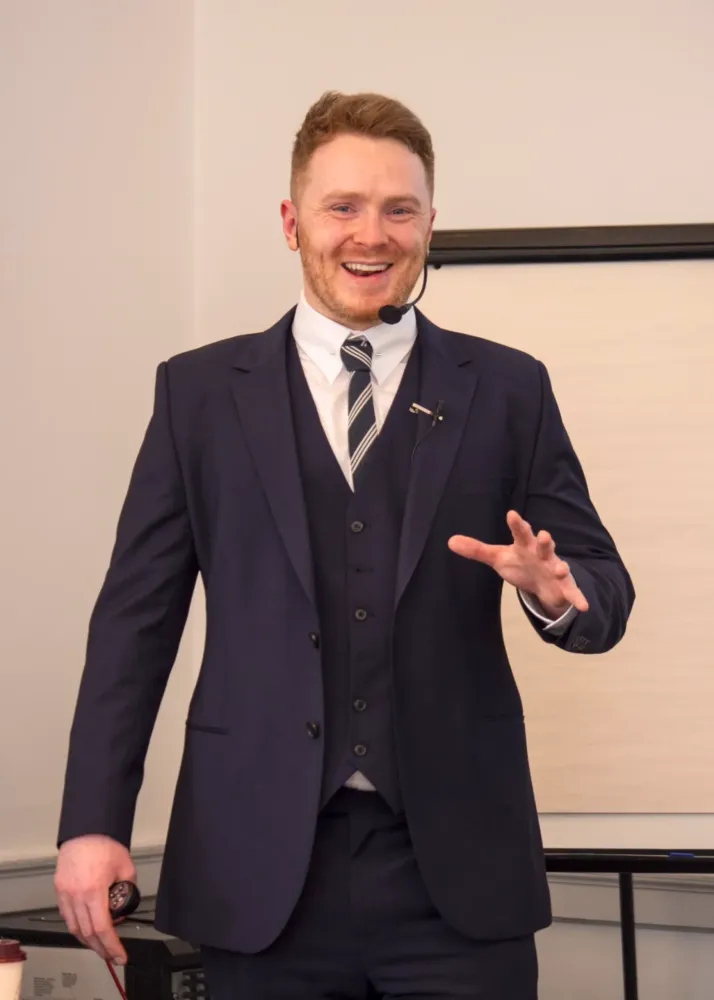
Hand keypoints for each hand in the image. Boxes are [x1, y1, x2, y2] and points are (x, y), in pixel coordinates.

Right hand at [54, 835, 135, 963]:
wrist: (85, 830)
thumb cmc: (103, 843)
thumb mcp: (125, 866)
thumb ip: (129, 886)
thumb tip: (127, 900)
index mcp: (94, 890)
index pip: (102, 928)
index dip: (111, 945)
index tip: (119, 955)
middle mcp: (76, 895)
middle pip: (87, 933)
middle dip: (100, 948)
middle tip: (110, 955)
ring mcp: (65, 894)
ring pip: (74, 927)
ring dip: (87, 940)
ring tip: (99, 944)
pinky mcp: (59, 890)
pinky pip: (66, 916)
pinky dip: (76, 926)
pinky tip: (86, 927)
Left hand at [448, 510, 588, 616]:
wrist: (543, 582)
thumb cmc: (520, 564)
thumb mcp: (498, 558)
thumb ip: (477, 550)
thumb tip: (450, 541)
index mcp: (526, 545)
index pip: (520, 533)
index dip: (517, 524)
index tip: (512, 514)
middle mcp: (543, 554)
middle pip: (544, 546)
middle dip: (545, 541)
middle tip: (544, 534)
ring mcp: (555, 569)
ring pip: (560, 566)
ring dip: (561, 567)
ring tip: (561, 569)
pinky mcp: (564, 586)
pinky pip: (573, 592)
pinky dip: (578, 598)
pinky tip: (584, 606)